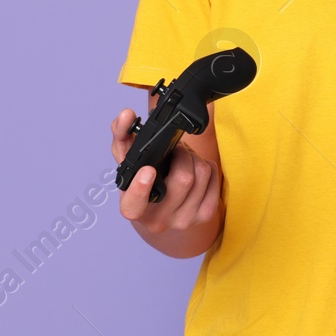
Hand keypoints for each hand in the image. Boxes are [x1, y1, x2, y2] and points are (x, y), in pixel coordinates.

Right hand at [110, 106, 220, 237]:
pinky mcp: (205, 214)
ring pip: (202, 174)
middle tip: (174, 150)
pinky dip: (206, 165)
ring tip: (182, 159)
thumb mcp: (127, 159)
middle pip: (183, 178)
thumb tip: (126, 115)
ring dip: (194, 157)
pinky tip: (194, 169)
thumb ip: (122, 134)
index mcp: (132, 208)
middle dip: (181, 154)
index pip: (134, 205)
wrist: (160, 207)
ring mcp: (183, 220)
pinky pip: (214, 176)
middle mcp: (157, 220)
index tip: (148, 171)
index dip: (141, 188)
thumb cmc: (141, 181)